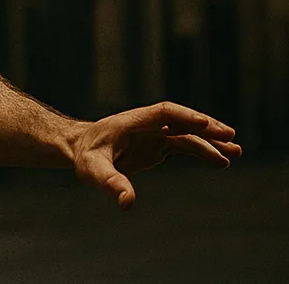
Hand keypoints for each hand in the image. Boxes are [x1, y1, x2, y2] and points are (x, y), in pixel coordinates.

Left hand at [72, 100, 241, 209]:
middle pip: (180, 120)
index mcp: (132, 122)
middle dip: (204, 127)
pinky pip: (183, 146)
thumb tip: (128, 202)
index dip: (184, 117)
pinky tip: (220, 160)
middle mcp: (146, 125)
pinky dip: (202, 151)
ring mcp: (153, 134)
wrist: (80, 149)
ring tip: (235, 152)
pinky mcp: (157, 146)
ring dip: (209, 141)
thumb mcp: (93, 170)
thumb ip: (110, 183)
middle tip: (230, 136)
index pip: (163, 113)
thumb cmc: (84, 156)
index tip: (206, 124)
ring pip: (186, 134)